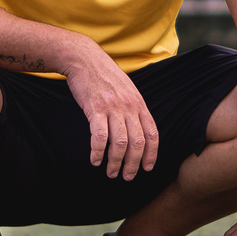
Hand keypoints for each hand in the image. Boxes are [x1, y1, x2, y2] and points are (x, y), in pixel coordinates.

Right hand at [64, 43, 158, 180]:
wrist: (84, 58)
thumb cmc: (104, 76)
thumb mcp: (126, 89)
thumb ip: (133, 108)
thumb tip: (138, 129)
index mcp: (139, 103)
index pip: (152, 133)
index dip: (152, 154)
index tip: (147, 168)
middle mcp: (129, 106)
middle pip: (137, 143)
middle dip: (133, 164)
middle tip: (127, 177)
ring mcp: (113, 107)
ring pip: (120, 143)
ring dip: (115, 162)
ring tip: (110, 173)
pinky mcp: (95, 108)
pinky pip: (99, 136)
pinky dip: (98, 152)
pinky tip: (94, 160)